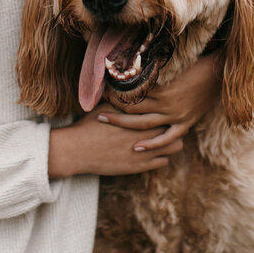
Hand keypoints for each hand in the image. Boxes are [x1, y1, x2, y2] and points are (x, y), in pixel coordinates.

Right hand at [47, 107, 182, 177]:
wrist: (78, 150)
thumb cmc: (90, 125)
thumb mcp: (107, 107)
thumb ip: (124, 100)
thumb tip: (130, 85)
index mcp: (140, 117)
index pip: (166, 110)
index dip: (167, 109)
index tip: (165, 108)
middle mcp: (146, 134)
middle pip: (175, 127)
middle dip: (173, 124)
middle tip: (168, 121)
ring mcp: (145, 152)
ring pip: (174, 147)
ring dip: (170, 141)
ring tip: (164, 137)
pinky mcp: (140, 167)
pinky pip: (163, 162)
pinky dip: (161, 156)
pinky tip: (153, 151)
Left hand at [96, 53, 221, 150]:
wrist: (220, 73)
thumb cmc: (196, 62)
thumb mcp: (174, 63)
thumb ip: (154, 66)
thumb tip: (133, 60)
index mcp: (163, 87)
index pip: (132, 90)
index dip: (115, 89)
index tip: (102, 87)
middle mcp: (167, 104)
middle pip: (133, 107)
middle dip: (114, 106)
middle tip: (97, 105)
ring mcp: (176, 116)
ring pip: (144, 124)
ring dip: (123, 123)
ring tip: (105, 120)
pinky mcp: (185, 124)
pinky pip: (166, 138)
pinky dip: (152, 144)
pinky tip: (137, 148)